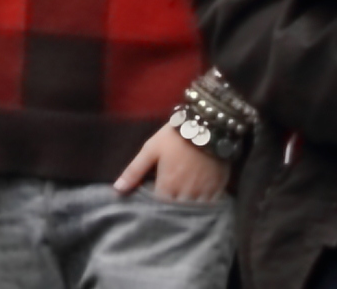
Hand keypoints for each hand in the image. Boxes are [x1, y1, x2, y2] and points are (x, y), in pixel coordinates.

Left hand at [114, 120, 231, 201]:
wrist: (207, 125)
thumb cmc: (174, 137)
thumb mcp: (150, 150)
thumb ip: (134, 171)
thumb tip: (117, 190)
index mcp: (168, 186)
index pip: (158, 207)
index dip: (154, 206)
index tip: (151, 204)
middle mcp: (186, 194)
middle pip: (176, 211)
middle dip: (170, 210)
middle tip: (166, 203)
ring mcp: (204, 193)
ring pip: (193, 211)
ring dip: (186, 210)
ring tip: (181, 203)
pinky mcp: (218, 189)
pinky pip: (210, 206)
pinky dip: (203, 206)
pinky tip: (199, 201)